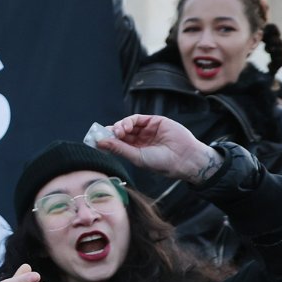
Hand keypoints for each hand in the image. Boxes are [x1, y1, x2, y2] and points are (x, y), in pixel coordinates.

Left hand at [96, 114, 218, 183]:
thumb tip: (100, 142)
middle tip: (105, 135)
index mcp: (135, 150)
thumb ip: (119, 148)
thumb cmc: (162, 163)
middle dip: (111, 132)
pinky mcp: (154, 121)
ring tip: (119, 132)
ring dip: (119, 126)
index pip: (116, 143)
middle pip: (120, 132)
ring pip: (127, 124)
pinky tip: (125, 127)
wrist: (185, 158)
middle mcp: (139, 140)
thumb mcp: (137, 157)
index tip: (96, 140)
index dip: (106, 140)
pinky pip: (137, 118)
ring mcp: (146, 130)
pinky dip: (128, 121)